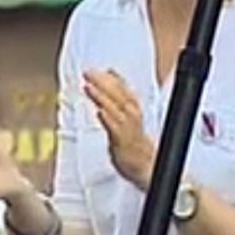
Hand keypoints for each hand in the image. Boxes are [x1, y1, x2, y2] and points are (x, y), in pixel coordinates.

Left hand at [82, 69, 155, 190]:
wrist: (146, 166)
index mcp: (132, 108)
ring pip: (116, 109)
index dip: (109, 77)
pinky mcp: (123, 142)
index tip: (96, 68)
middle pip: (118, 94)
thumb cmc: (133, 140)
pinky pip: (116, 129)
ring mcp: (128, 128)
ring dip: (103, 97)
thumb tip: (109, 74)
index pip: (122, 88)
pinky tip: (100, 111)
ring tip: (89, 87)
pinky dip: (109, 119)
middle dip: (103, 82)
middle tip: (88, 73)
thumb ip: (117, 95)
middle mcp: (132, 115)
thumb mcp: (126, 114)